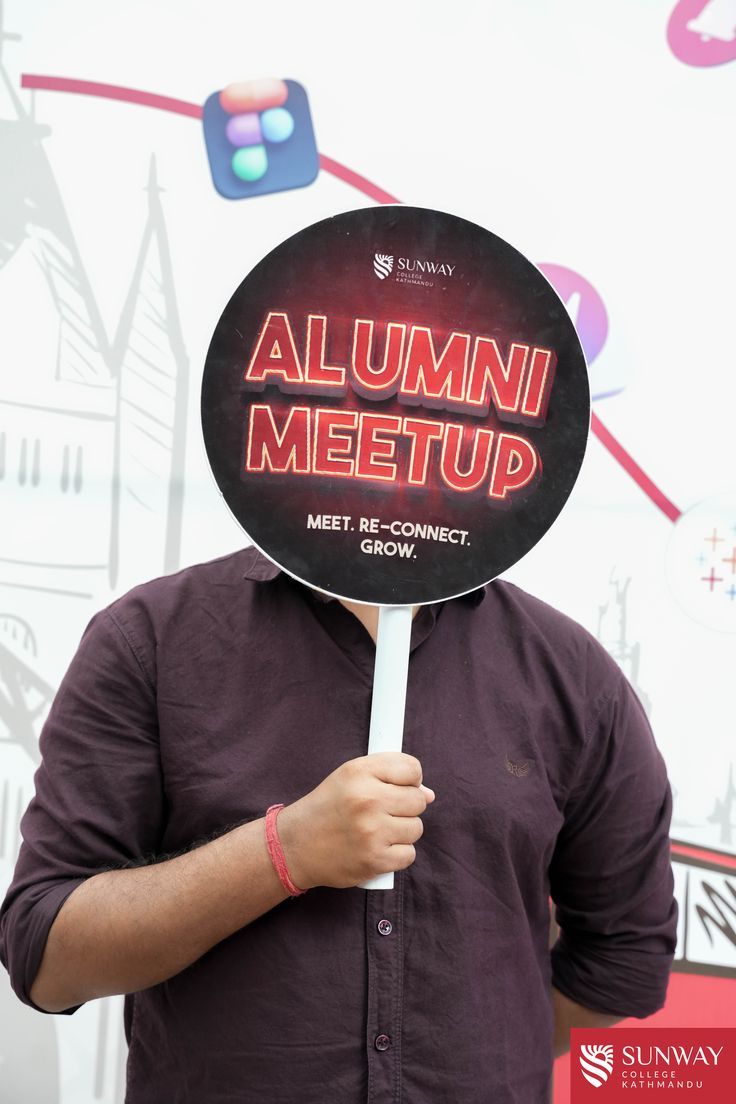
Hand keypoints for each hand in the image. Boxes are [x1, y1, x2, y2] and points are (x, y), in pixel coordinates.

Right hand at [276, 753, 434, 888]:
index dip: (410, 779)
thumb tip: (428, 794)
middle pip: (418, 800)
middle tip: (384, 812)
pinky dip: (397, 854)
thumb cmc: (328, 807)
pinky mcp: (374, 860)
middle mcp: (366, 799)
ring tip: (377, 831)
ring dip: (402, 832)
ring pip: (416, 828)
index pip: (412, 769)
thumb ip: (388, 775)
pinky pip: (409, 854)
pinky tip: (377, 848)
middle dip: (406, 807)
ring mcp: (371, 831)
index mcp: (359, 772)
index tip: (397, 787)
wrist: (295, 845)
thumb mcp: (349, 776)